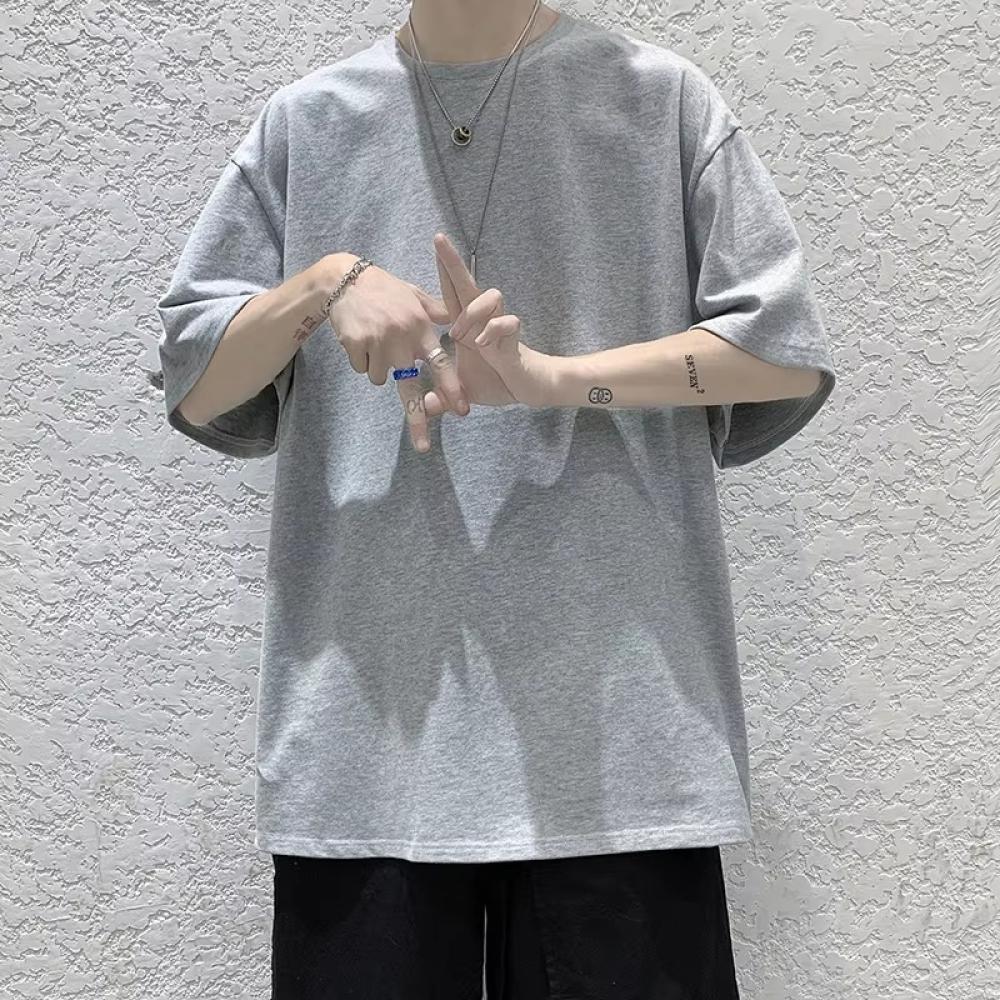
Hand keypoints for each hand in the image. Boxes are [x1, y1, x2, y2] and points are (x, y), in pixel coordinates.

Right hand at [325, 253, 468, 452]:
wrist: (346, 279)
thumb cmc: (386, 288)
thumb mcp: (415, 296)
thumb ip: (437, 311)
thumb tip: (457, 320)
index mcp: (421, 329)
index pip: (441, 364)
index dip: (451, 388)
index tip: (462, 408)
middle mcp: (402, 339)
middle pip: (410, 388)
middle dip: (418, 419)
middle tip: (424, 446)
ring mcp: (378, 343)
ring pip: (380, 379)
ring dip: (378, 368)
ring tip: (376, 340)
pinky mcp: (356, 344)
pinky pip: (361, 369)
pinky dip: (361, 359)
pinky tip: (360, 337)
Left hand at [426, 233, 559, 411]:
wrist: (528, 390)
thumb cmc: (497, 382)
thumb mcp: (462, 392)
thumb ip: (442, 398)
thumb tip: (423, 408)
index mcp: (467, 328)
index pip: (451, 294)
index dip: (443, 271)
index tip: (434, 245)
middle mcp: (482, 321)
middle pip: (468, 283)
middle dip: (453, 263)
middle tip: (439, 240)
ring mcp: (499, 327)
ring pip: (491, 295)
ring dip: (472, 310)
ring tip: (459, 335)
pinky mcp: (515, 339)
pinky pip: (508, 322)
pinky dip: (492, 331)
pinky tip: (483, 346)